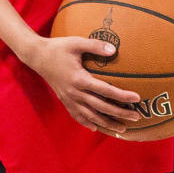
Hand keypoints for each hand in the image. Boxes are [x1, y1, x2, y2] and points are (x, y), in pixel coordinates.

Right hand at [25, 37, 141, 132]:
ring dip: (107, 124)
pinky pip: (77, 116)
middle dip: (120, 114)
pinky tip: (96, 128)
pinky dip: (87, 123)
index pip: (106, 90)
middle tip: (137, 117)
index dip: (122, 96)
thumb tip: (114, 50)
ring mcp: (69, 99)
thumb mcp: (77, 43)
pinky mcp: (64, 100)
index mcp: (80, 79)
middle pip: (101, 107)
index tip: (137, 98)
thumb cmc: (59, 47)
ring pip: (91, 116)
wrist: (37, 56)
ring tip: (122, 129)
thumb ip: (96, 46)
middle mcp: (75, 93)